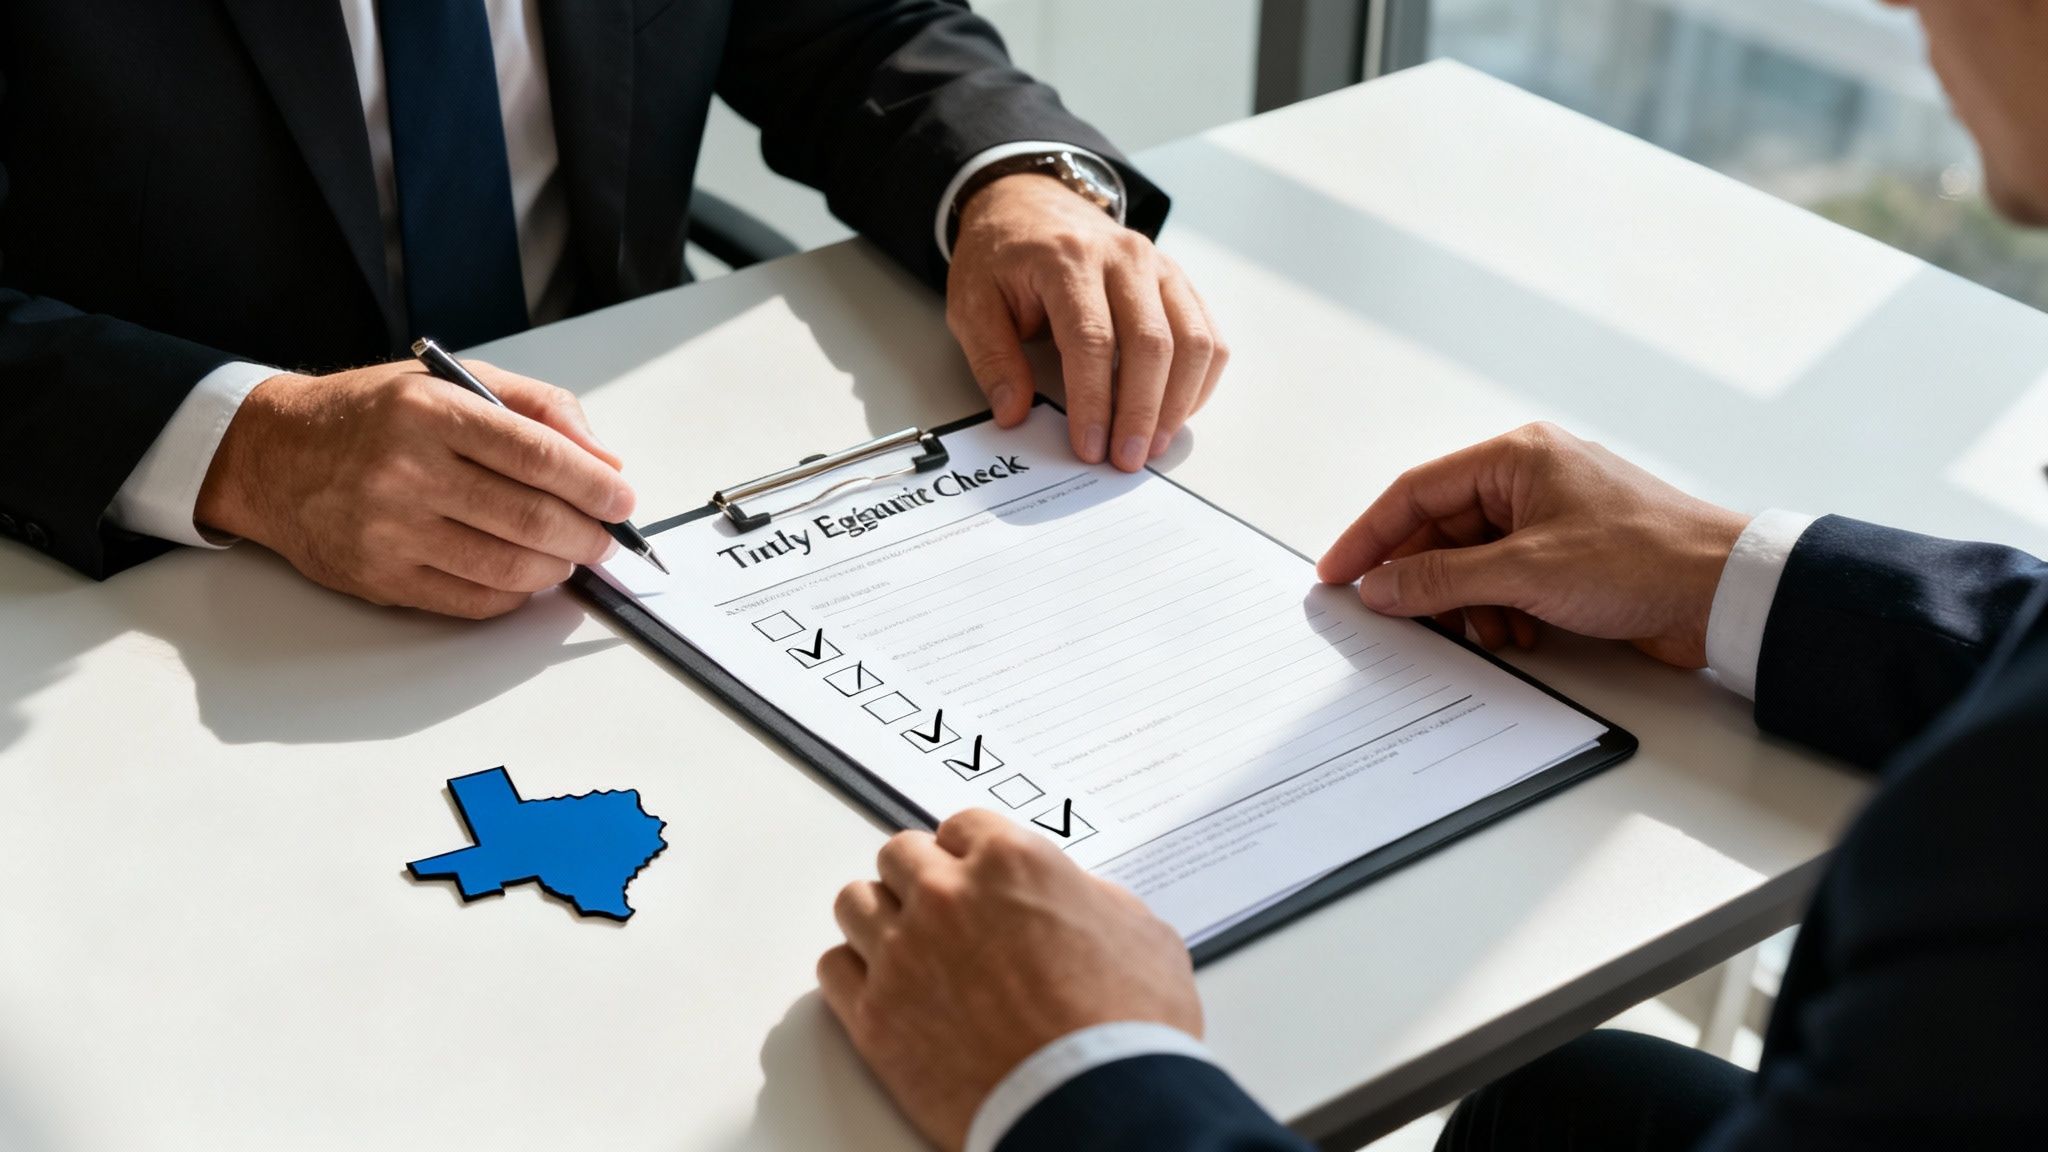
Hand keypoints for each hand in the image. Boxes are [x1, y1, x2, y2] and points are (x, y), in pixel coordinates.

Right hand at [195, 361, 633, 618]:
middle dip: (588, 535)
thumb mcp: (452, 382)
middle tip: (607, 538)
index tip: (622, 500)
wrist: (272, 455)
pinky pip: (472, 601)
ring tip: (569, 555)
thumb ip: (537, 409)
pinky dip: (514, 594)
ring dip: (557, 568)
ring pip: (507, 567)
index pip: (538, 455)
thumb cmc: (370, 416)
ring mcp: (391, 530)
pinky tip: (524, 575)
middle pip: (530, 518)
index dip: (594, 485)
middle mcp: (407, 471)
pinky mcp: (381, 577)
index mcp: (430, 413)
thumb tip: (604, 462)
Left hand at [818, 810, 1198, 1151]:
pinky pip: (834, 968)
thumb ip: (1090, 898)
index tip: (974, 872)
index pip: (962, 826)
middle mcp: (947, 897)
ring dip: (881, 917)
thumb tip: (1075, 899)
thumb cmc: (1127, 1029)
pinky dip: (856, 972)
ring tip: (906, 943)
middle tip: (943, 908)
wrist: (1097, 1109)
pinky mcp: (875, 1018)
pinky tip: (884, 986)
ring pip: (856, 903)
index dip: (972, 853)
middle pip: (900, 855)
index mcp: (1011, 862)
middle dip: (922, 878)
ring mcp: (903, 956)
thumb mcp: (1141, 932)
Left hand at [947, 173, 1227, 471]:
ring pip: (1193, 341)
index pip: (1092, 339)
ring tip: (1152, 444)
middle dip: (1141, 411)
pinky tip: (1174, 413)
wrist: (1030, 204)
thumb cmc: (1002, 256)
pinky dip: (1199, 382)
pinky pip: (1209, 336)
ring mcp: (1159, 267)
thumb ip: (993, 359)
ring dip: (1177, 402)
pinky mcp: (1177, 282)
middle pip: (1152, 344)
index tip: (1089, 446)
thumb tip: (1014, 414)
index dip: (1094, 401)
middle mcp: (1124, 257)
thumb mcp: (972, 302)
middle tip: (1126, 459)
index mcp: (1068, 259)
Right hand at [1316, 423, 1751, 667]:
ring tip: (1486, 632)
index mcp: (1515, 457)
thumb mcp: (1525, 571)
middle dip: (1426, 581)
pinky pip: (1506, 581)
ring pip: (1473, 562)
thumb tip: (1380, 586)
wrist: (1724, 592)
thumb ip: (1442, 579)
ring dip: (1468, 604)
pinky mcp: (1569, 556)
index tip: (1336, 574)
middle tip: (1398, 619)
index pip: (1415, 492)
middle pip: (1441, 531)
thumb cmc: (1643, 558)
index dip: (1369, 536)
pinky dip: (1500, 611)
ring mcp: (1549, 517)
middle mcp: (1528, 479)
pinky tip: (1517, 634)